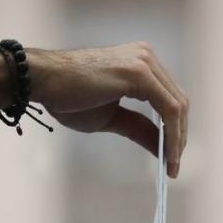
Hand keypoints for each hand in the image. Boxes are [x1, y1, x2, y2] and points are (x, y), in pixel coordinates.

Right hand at [29, 44, 188, 177]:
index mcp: (141, 63)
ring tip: (172, 165)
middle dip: (179, 136)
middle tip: (175, 165)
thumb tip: (163, 149)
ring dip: (178, 138)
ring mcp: (144, 62)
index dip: (176, 129)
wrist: (42, 81)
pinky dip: (172, 134)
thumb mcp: (111, 118)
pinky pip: (168, 108)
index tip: (174, 157)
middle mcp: (147, 57)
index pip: (170, 98)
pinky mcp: (139, 72)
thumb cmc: (68, 96)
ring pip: (177, 106)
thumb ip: (139, 129)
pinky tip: (167, 154)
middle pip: (178, 101)